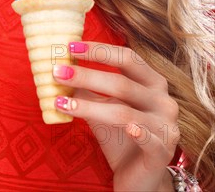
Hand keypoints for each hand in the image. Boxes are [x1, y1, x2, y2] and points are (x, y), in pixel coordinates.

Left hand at [53, 41, 179, 191]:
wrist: (139, 177)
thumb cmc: (120, 135)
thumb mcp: (103, 106)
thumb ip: (88, 88)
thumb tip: (61, 67)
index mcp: (152, 81)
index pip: (127, 58)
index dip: (100, 51)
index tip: (70, 47)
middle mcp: (163, 100)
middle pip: (122, 82)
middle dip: (87, 75)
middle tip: (58, 72)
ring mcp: (166, 125)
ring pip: (124, 112)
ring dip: (89, 106)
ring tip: (61, 102)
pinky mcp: (163, 151)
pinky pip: (148, 139)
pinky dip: (137, 132)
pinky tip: (127, 128)